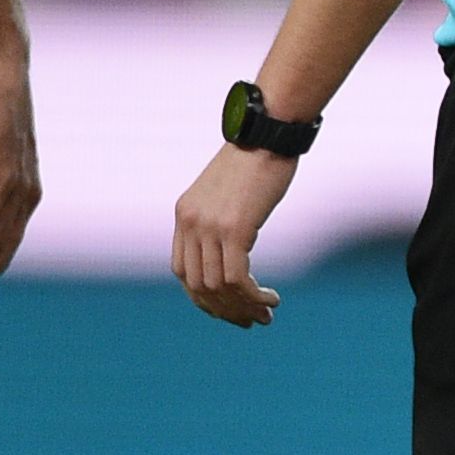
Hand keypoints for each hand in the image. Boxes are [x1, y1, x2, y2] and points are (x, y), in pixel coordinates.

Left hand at [171, 140, 294, 328]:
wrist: (268, 132)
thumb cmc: (257, 156)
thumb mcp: (229, 190)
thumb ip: (223, 216)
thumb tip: (235, 242)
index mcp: (185, 214)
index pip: (182, 270)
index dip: (203, 297)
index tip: (230, 308)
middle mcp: (191, 223)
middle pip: (197, 285)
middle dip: (225, 310)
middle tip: (253, 321)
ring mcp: (210, 226)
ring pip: (218, 287)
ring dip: (243, 307)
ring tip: (267, 314)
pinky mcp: (234, 228)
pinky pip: (237, 278)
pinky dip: (254, 296)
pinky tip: (272, 299)